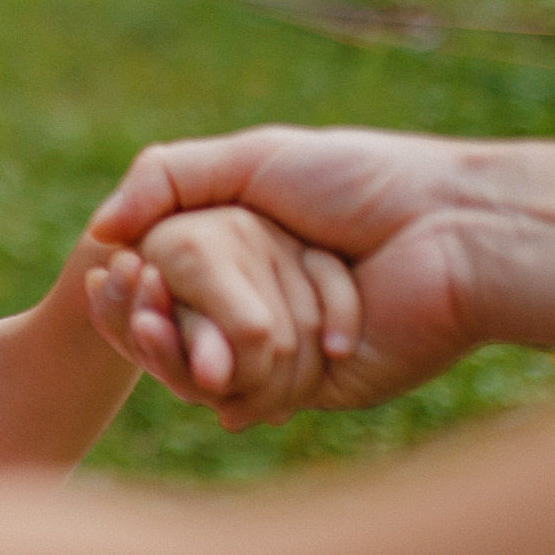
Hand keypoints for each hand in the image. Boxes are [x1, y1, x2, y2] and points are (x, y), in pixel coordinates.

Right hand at [83, 126, 490, 414]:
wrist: (454, 236)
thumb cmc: (366, 184)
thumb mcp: (254, 157)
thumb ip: (166, 178)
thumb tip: (99, 231)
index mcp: (248, 245)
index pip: (163, 276)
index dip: (130, 283)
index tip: (106, 277)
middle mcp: (263, 299)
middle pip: (173, 327)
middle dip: (144, 322)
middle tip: (126, 307)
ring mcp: (286, 348)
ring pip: (201, 369)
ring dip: (176, 353)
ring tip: (158, 332)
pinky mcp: (314, 388)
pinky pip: (249, 397)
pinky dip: (227, 379)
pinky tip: (203, 363)